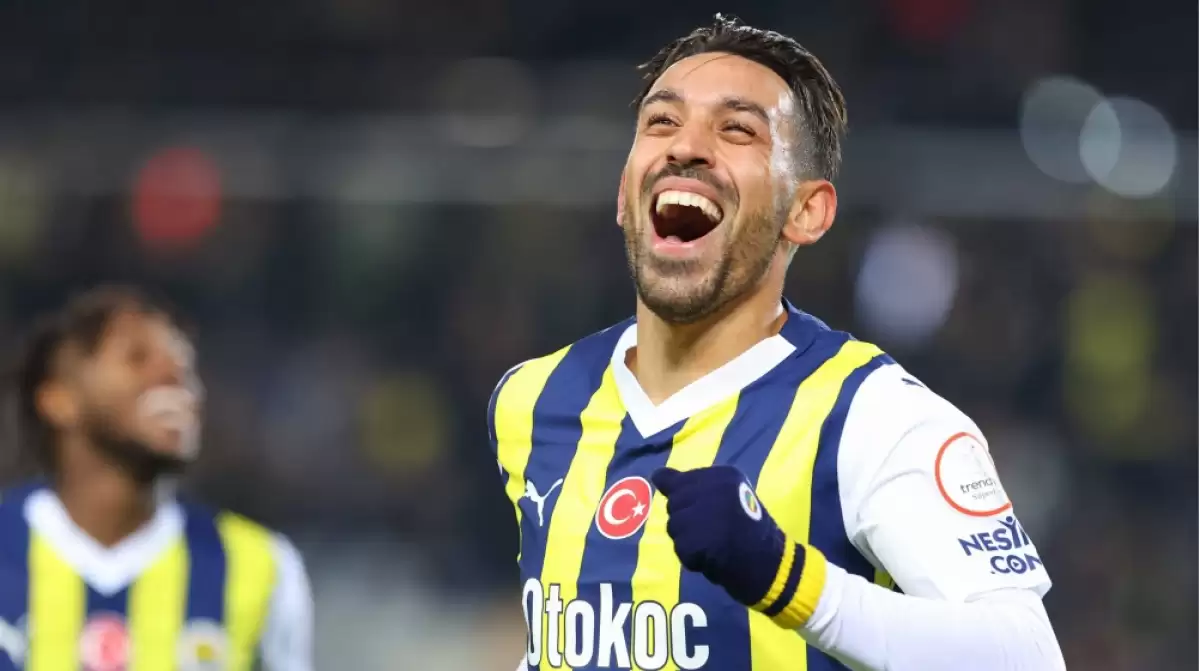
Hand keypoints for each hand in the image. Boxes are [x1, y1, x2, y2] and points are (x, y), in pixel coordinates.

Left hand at [651, 465, 824, 627]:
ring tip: (714, 546)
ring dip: (688, 541)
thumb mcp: (724, 498)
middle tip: (715, 533)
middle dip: (687, 522)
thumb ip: (689, 487)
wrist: (771, 565)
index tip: (709, 515)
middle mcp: (715, 487)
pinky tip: (713, 559)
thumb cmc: (747, 531)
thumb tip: (656, 475)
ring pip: (673, 526)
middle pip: (674, 504)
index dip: (690, 504)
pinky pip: (680, 548)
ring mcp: (707, 513)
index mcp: (723, 474)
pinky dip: (692, 559)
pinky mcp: (700, 538)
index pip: (680, 483)